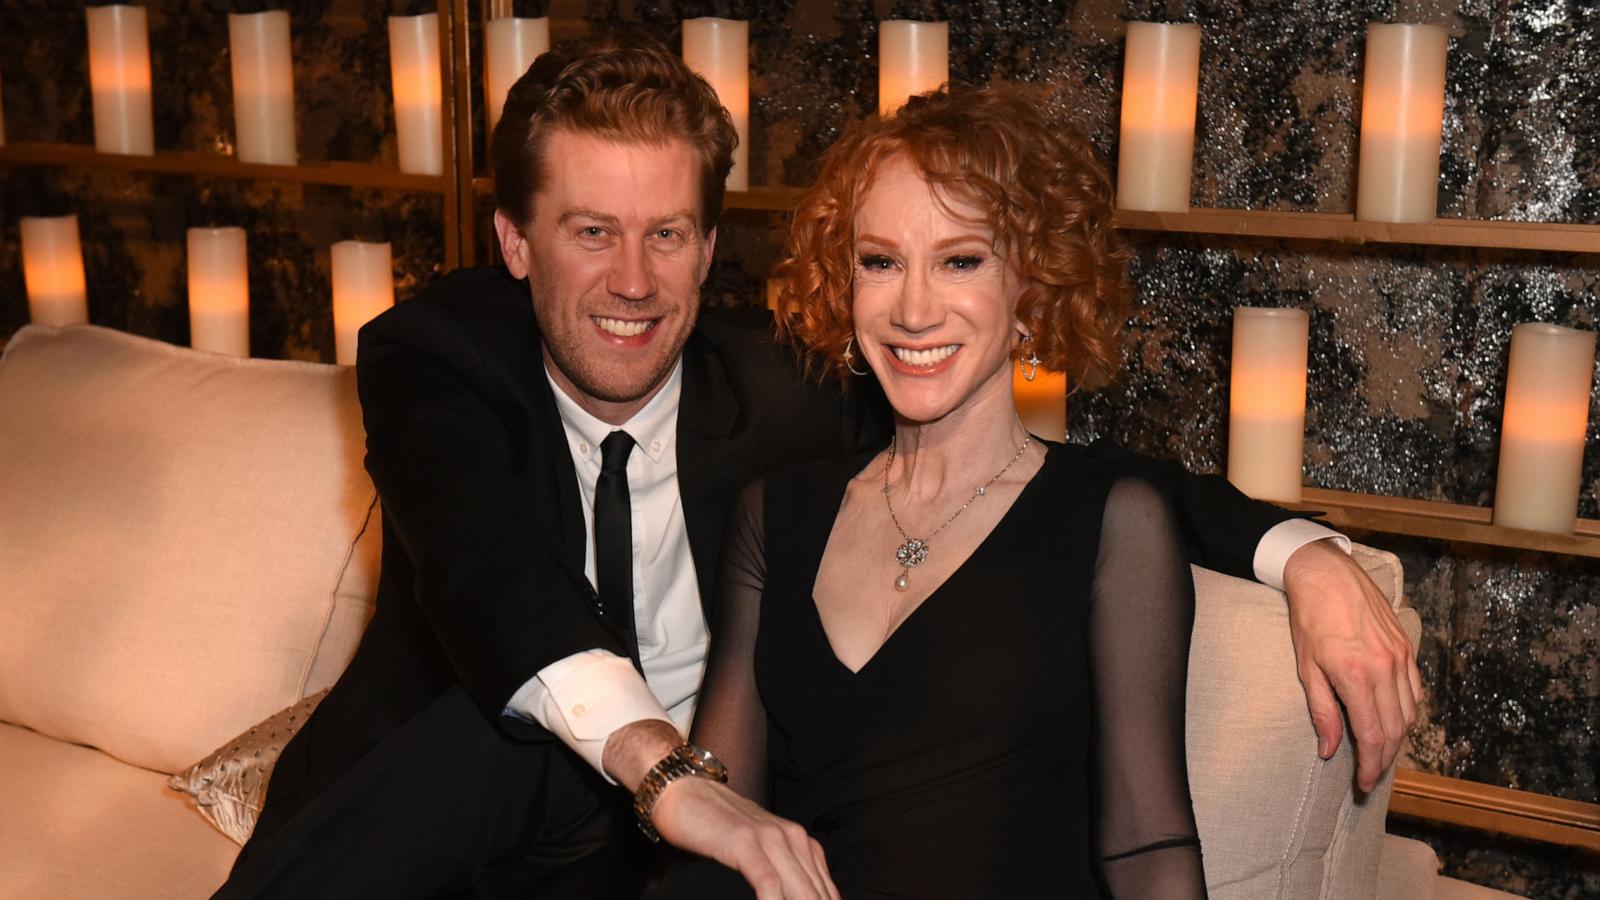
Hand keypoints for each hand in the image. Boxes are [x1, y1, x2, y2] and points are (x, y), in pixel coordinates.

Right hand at [652, 775, 839, 899]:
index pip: (827, 894)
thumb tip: (789, 897)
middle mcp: (794, 839)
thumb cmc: (718, 827)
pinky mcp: (744, 842)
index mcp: (802, 844)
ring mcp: (770, 838)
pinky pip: (768, 882)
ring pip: (801, 891)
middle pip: (818, 896)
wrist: (686, 791)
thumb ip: (780, 874)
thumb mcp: (759, 851)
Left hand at [1281, 539, 1422, 792]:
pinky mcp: (1407, 647)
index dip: (1371, 766)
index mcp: (1357, 676)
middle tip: (1371, 778)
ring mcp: (1401, 657)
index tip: (1364, 785)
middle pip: (1396, 730)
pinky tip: (1395, 721)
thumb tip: (1329, 749)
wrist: (1327, 574)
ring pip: (1410, 712)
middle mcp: (1386, 669)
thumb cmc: (1309, 619)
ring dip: (1398, 739)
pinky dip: (1408, 712)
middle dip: (1385, 760)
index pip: (1373, 736)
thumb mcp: (1307, 667)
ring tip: (1381, 755)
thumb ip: (1322, 711)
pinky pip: (1416, 690)